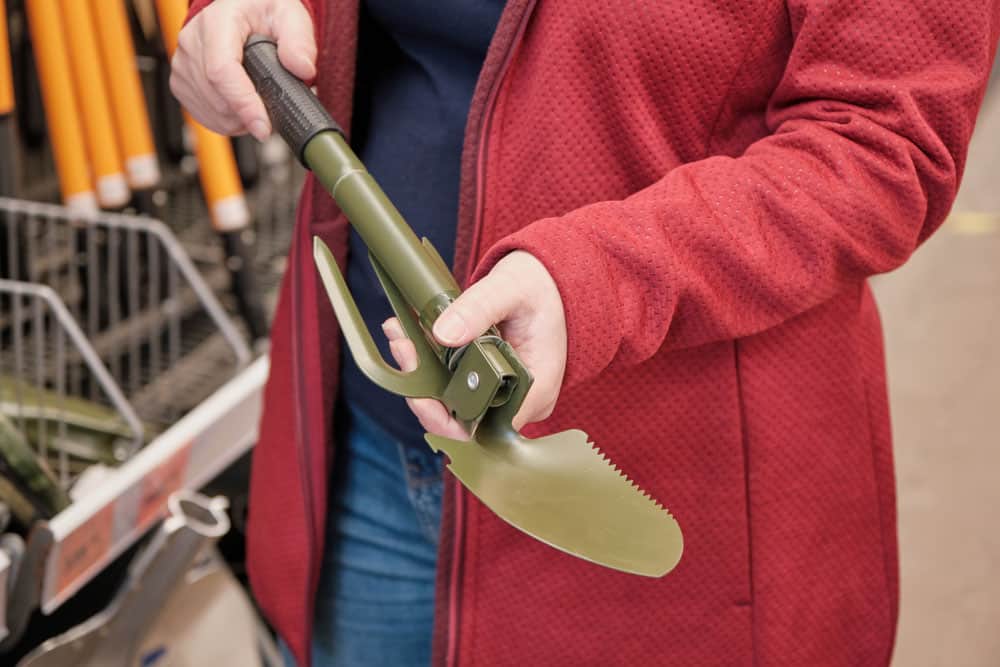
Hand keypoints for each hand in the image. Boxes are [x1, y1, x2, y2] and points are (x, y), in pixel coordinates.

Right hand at [169, 0, 315, 140]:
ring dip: (241, 120)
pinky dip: (228, 121)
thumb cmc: (262, 11)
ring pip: (212, 112)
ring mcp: (183, 64)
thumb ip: (299, 41)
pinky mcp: (181, 83)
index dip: (244, 104)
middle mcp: (193, 42)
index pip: (222, 71)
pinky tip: (242, 107)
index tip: (264, 126)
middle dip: (250, 114)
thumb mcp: (289, 15)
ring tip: (259, 103)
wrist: (241, 10)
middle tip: (274, 108)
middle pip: (217, 98)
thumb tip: (303, 68)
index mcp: (217, 22)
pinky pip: (205, 116)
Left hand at [384, 251, 567, 439]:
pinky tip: (410, 337)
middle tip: (403, 347)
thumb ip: (478, 309)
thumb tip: (444, 334)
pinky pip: (455, 384)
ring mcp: (504, 392)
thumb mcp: (510, 289)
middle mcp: (519, 400)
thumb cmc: (539, 286)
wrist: (547, 279)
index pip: (485, 427)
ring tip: (401, 337)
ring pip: (454, 402)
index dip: (446, 417)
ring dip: (422, 375)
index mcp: (535, 389)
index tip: (418, 389)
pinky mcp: (490, 381)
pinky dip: (430, 365)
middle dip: (425, 391)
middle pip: (463, 418)